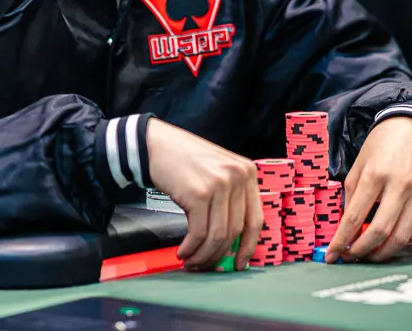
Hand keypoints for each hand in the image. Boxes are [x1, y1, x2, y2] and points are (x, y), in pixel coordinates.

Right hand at [146, 118, 262, 270]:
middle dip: (219, 255)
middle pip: (235, 231)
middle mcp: (237, 177)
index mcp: (247, 172)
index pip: (256, 219)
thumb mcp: (218, 170)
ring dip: (203, 255)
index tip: (239, 263)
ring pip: (218, 236)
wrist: (156, 144)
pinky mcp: (198, 194)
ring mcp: (219, 184)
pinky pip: (198, 233)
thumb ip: (230, 197)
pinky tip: (183, 252)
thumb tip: (233, 243)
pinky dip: (191, 248)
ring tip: (191, 261)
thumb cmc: (185, 160)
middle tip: (206, 266)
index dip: (248, 247)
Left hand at [325, 116, 411, 262]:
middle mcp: (400, 185)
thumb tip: (345, 227)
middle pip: (380, 231)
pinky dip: (400, 241)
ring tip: (368, 255)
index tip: (332, 254)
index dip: (342, 240)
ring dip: (382, 253)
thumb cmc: (383, 144)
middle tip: (350, 257)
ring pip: (401, 237)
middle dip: (362, 251)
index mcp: (375, 174)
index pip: (355, 217)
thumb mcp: (359, 163)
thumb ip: (351, 195)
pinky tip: (388, 241)